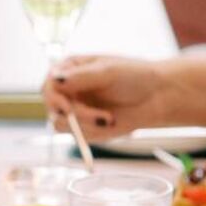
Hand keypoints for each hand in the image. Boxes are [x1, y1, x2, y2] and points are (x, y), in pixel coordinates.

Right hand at [41, 55, 170, 135]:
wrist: (156, 97)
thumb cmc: (134, 76)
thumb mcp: (108, 71)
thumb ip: (81, 76)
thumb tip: (55, 79)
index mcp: (70, 69)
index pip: (49, 84)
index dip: (54, 97)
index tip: (68, 107)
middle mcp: (68, 89)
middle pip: (52, 107)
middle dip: (76, 115)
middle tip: (100, 118)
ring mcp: (75, 109)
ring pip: (60, 124)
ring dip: (85, 124)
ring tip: (109, 119)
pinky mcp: (84, 127)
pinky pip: (77, 136)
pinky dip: (92, 132)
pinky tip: (110, 123)